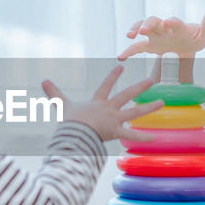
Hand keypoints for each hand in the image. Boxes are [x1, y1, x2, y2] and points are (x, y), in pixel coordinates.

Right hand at [40, 65, 163, 142]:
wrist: (74, 132)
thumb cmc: (69, 120)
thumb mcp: (61, 104)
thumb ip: (53, 93)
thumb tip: (43, 80)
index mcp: (98, 102)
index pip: (107, 86)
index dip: (113, 76)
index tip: (121, 66)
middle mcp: (109, 108)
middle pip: (127, 94)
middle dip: (140, 87)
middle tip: (152, 80)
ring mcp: (114, 119)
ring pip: (135, 111)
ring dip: (149, 107)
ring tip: (162, 102)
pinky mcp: (116, 132)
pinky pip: (131, 135)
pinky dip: (142, 138)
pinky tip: (155, 138)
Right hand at [117, 4, 204, 59]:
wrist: (185, 47)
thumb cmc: (193, 40)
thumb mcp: (203, 35)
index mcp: (178, 27)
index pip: (174, 22)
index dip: (172, 22)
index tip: (168, 23)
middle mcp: (164, 28)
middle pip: (154, 21)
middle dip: (148, 24)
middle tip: (143, 30)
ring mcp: (155, 36)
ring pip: (142, 28)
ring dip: (136, 29)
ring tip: (130, 35)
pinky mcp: (149, 45)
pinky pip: (136, 47)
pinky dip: (128, 51)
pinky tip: (121, 57)